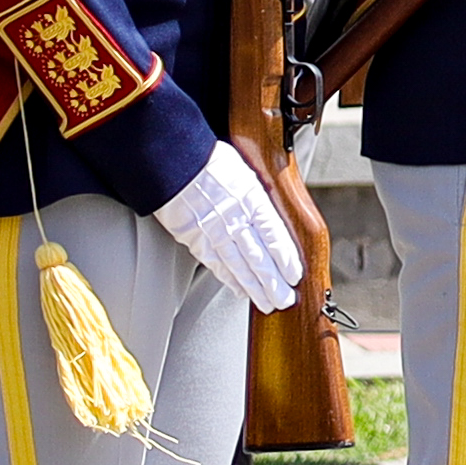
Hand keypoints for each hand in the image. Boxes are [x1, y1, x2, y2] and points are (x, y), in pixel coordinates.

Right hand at [153, 153, 309, 314]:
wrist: (170, 161)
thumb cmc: (209, 161)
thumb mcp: (246, 172)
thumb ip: (261, 196)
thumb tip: (276, 214)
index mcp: (250, 198)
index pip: (274, 234)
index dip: (285, 258)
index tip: (295, 275)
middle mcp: (233, 217)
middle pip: (257, 256)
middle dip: (272, 282)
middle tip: (285, 300)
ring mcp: (212, 230)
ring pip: (237, 265)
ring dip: (254, 288)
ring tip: (267, 303)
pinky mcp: (193, 238)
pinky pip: (214, 263)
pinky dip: (229, 279)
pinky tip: (240, 291)